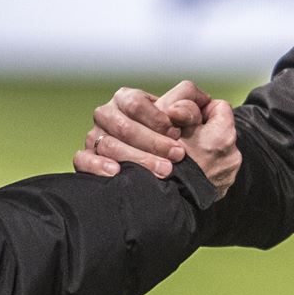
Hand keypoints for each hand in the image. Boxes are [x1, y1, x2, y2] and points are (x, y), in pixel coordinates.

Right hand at [75, 81, 241, 197]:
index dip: (155, 116)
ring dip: (136, 158)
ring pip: (105, 143)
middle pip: (121, 124)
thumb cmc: (193, 157)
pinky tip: (117, 173)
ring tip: (163, 172)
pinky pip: (82, 160)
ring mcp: (97, 140)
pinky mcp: (90, 163)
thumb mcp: (211, 131)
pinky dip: (98, 166)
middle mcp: (111, 118)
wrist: (181, 193)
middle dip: (151, 142)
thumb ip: (206, 108)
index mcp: (131, 102)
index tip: (176, 132)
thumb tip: (192, 104)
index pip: (133, 101)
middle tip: (177, 156)